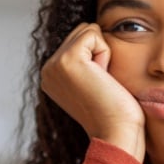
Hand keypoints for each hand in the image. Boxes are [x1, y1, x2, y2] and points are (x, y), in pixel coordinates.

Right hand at [40, 22, 145, 161]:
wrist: (116, 133)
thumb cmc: (115, 113)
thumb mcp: (93, 83)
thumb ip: (85, 62)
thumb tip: (93, 34)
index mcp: (51, 75)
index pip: (79, 40)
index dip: (97, 57)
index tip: (96, 87)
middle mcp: (47, 69)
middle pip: (82, 31)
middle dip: (99, 52)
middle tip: (100, 84)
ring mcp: (54, 64)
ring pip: (88, 31)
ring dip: (102, 53)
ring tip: (100, 82)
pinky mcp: (68, 60)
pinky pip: (94, 34)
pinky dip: (105, 54)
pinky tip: (102, 78)